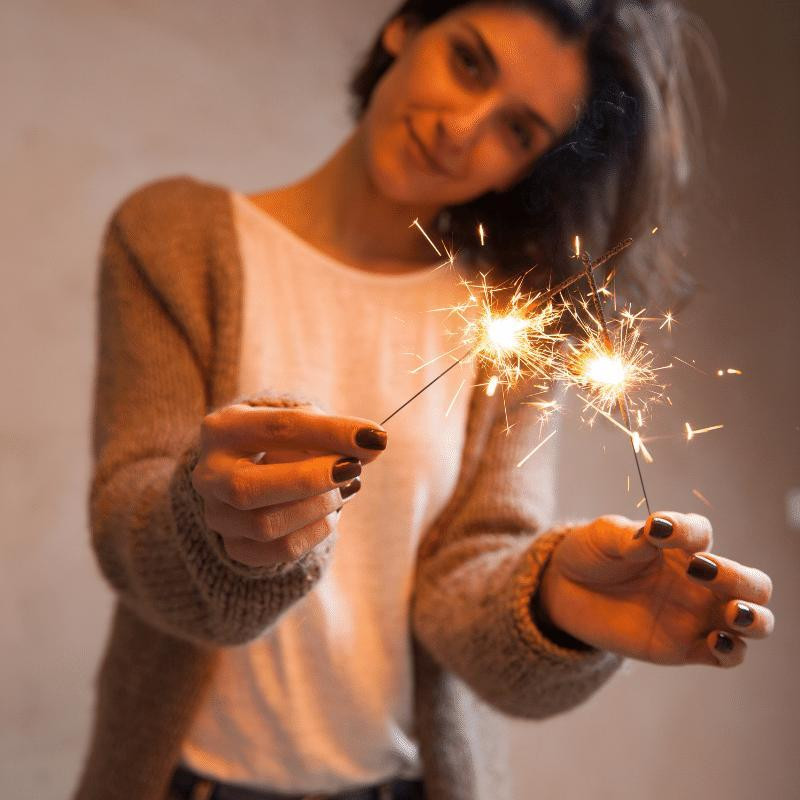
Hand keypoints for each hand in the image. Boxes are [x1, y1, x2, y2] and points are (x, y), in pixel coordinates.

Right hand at [190, 402, 387, 566]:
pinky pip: (279, 550)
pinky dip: (315, 532)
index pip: (278, 429)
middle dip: (311, 480)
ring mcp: (216, 515)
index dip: (331, 433)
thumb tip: (373, 445)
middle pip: (251, 488)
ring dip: (318, 507)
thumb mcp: (303, 425)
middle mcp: (208, 474)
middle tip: (353, 469)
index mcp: (222, 429)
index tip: (374, 437)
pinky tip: (330, 514)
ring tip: (346, 488)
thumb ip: (334, 433)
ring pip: (266, 525)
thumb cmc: (283, 440)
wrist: (251, 470)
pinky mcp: (233, 546)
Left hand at [537, 512, 774, 665]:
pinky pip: (727, 655)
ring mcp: (696, 615)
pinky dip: (732, 651)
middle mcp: (699, 579)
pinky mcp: (686, 648)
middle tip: (701, 572)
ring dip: (755, 617)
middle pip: (751, 582)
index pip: (701, 532)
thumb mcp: (604, 537)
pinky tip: (714, 641)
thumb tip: (655, 531)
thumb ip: (629, 535)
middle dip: (739, 578)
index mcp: (680, 545)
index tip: (656, 530)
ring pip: (754, 621)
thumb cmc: (592, 553)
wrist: (567, 590)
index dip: (686, 530)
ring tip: (732, 612)